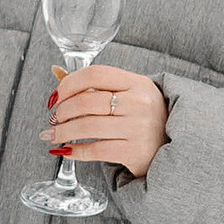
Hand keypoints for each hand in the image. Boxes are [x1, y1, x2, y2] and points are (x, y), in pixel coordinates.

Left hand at [47, 61, 166, 177]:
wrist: (170, 149)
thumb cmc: (143, 119)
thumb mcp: (128, 95)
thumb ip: (95, 85)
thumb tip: (56, 72)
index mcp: (138, 83)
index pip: (95, 74)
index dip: (69, 84)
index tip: (56, 96)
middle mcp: (140, 103)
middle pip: (86, 102)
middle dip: (62, 111)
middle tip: (54, 118)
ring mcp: (139, 127)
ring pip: (87, 127)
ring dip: (62, 132)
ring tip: (54, 134)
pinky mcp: (135, 151)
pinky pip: (96, 150)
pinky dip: (75, 151)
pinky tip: (66, 150)